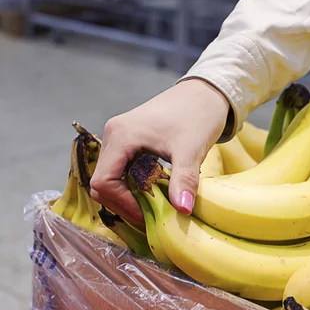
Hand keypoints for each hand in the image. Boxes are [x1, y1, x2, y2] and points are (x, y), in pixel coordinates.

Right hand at [90, 79, 229, 224]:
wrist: (207, 92)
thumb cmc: (198, 115)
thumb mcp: (191, 150)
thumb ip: (184, 180)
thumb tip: (183, 210)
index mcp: (121, 136)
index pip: (103, 182)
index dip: (122, 203)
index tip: (147, 215)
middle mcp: (114, 135)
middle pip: (102, 182)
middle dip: (122, 203)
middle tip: (149, 217)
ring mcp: (120, 136)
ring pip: (111, 176)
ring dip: (127, 195)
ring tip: (152, 207)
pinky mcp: (130, 139)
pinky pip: (121, 169)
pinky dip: (133, 184)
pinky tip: (154, 192)